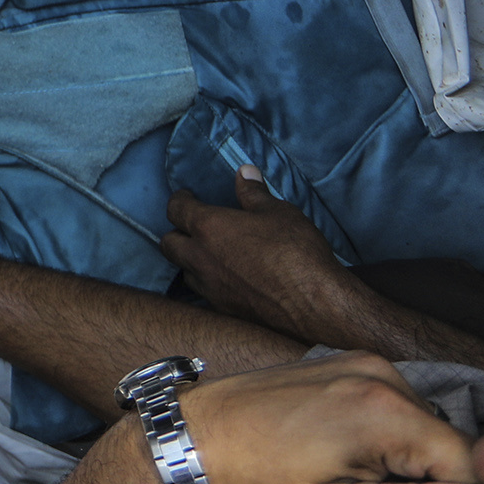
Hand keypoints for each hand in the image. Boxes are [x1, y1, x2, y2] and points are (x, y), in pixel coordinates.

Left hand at [160, 170, 356, 342]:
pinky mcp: (224, 311)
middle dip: (177, 232)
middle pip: (169, 243)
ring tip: (208, 254)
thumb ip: (254, 193)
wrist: (314, 305)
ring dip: (191, 261)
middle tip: (193, 226)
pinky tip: (226, 280)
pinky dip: (209, 283)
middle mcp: (201, 258)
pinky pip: (204, 293)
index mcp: (209, 228)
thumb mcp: (279, 212)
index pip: (176, 209)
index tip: (187, 196)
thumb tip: (245, 172)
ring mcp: (210, 288)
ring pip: (185, 271)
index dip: (180, 200)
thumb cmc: (296, 252)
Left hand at [181, 353, 483, 483]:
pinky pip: (396, 408)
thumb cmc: (258, 478)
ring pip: (425, 428)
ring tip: (355, 480)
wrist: (196, 435)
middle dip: (431, 483)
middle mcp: (382, 373)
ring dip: (410, 464)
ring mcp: (365, 363)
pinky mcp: (349, 364)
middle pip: (449, 443)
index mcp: (385, 408)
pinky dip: (389, 440)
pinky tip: (347, 458)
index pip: (470, 462)